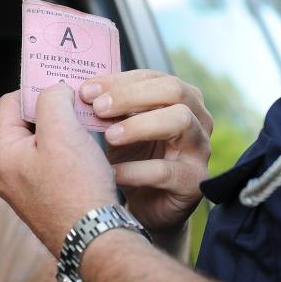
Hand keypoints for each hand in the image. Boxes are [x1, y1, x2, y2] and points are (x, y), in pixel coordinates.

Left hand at [0, 85, 117, 256]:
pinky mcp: (41, 195)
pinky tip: (85, 148)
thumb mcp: (62, 131)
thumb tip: (54, 89)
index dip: (34, 89)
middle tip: (74, 101)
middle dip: (49, 109)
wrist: (95, 238)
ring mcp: (23, 185)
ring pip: (39, 140)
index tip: (59, 84)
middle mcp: (5, 171)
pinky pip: (48, 160)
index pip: (8, 103)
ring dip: (60, 128)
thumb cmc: (77, 189)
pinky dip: (65, 148)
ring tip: (83, 123)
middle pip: (23, 122)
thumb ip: (51, 99)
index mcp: (1, 154)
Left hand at [80, 70, 211, 229]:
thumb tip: (81, 90)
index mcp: (179, 96)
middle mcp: (197, 117)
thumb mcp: (119, 126)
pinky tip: (111, 172)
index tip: (87, 91)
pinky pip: (166, 170)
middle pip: (173, 90)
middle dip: (131, 96)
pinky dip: (135, 170)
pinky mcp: (193, 181)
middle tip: (98, 108)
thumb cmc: (132, 157)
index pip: (151, 77)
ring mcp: (199, 148)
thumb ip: (108, 107)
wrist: (145, 205)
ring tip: (109, 137)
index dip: (118, 81)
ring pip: (179, 120)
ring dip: (139, 125)